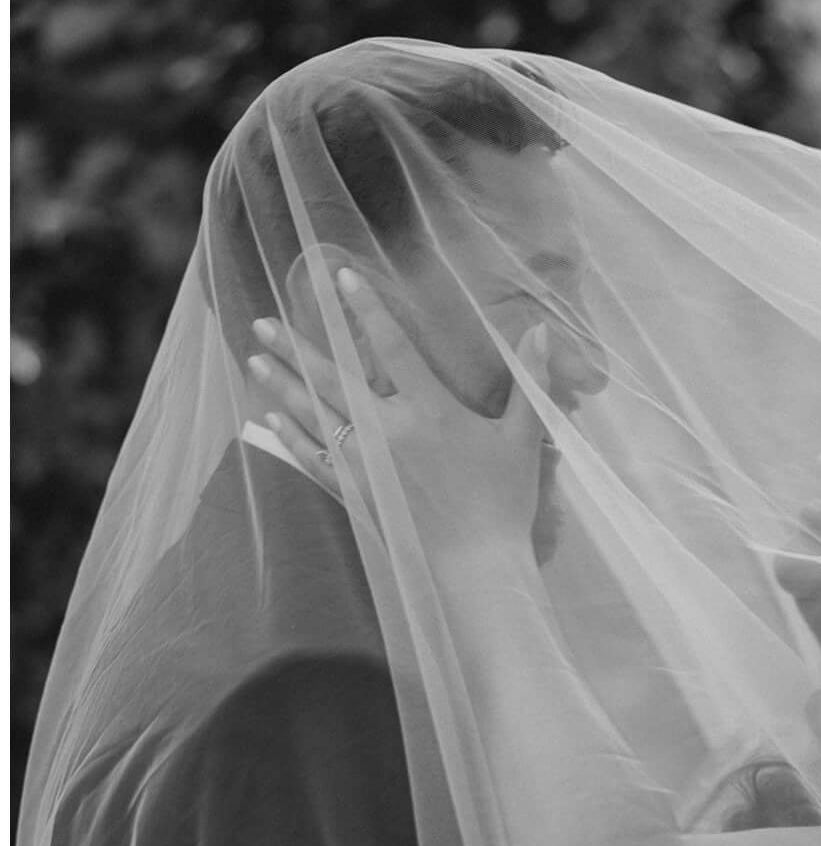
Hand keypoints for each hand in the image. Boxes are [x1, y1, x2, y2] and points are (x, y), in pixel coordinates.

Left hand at [247, 266, 550, 552]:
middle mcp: (390, 430)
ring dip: (281, 385)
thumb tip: (541, 333)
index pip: (392, 347)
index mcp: (431, 410)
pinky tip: (270, 419)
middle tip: (263, 321)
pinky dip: (290, 437)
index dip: (367, 309)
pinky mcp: (357, 492)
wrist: (477, 566)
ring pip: (315, 414)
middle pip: (333, 378)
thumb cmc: (505, 501)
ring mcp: (367, 463)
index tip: (340, 279)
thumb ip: (532, 383)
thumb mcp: (525, 438)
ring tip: (254, 359)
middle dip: (296, 347)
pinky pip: (315, 459)